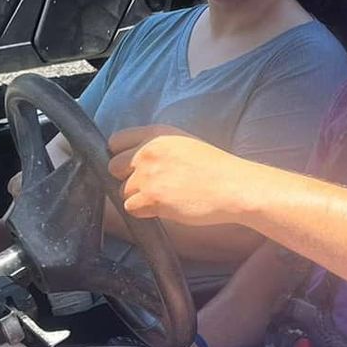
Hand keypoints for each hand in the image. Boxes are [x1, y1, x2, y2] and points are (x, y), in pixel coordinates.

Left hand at [107, 126, 251, 226]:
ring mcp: (148, 175)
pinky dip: (145, 212)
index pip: (115, 141)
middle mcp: (147, 151)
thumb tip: (134, 159)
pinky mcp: (152, 198)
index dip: (120, 155)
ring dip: (138, 198)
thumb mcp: (183, 142)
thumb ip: (157, 147)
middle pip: (113, 168)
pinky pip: (131, 209)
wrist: (233, 186)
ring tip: (163, 198)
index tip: (130, 166)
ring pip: (122, 191)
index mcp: (155, 134)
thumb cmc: (214, 167)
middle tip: (149, 185)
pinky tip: (165, 207)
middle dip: (126, 178)